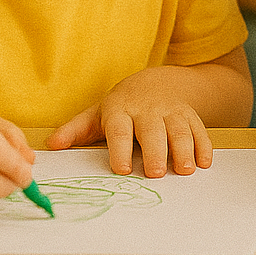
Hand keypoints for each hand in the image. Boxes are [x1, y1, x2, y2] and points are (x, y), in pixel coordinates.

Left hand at [47, 68, 212, 178]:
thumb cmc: (123, 106)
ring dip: (184, 149)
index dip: (120, 149)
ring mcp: (170, 111)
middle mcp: (147, 110)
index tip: (121, 169)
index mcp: (121, 111)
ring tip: (185, 169)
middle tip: (155, 173)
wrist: (159, 81)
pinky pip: (198, 128)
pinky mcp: (189, 114)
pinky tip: (204, 162)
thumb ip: (75, 130)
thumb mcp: (98, 113)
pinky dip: (203, 145)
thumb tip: (51, 145)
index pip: (119, 130)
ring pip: (179, 128)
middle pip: (152, 130)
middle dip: (155, 151)